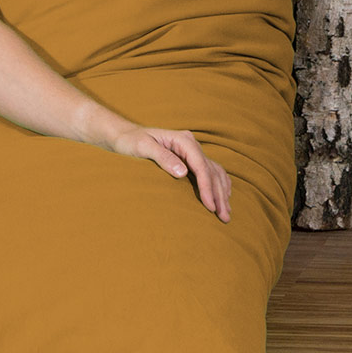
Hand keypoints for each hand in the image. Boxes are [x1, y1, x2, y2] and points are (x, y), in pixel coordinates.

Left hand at [107, 125, 231, 222]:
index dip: (207, 187)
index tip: (210, 206)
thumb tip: (183, 172)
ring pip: (214, 172)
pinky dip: (219, 184)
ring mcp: (192, 150)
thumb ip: (162, 157)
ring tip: (226, 213)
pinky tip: (223, 197)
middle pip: (211, 171)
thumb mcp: (143, 147)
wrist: (125, 135)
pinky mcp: (189, 158)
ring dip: (222, 192)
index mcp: (183, 140)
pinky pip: (211, 171)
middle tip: (224, 217)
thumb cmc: (131, 141)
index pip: (201, 165)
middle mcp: (191, 144)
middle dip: (219, 195)